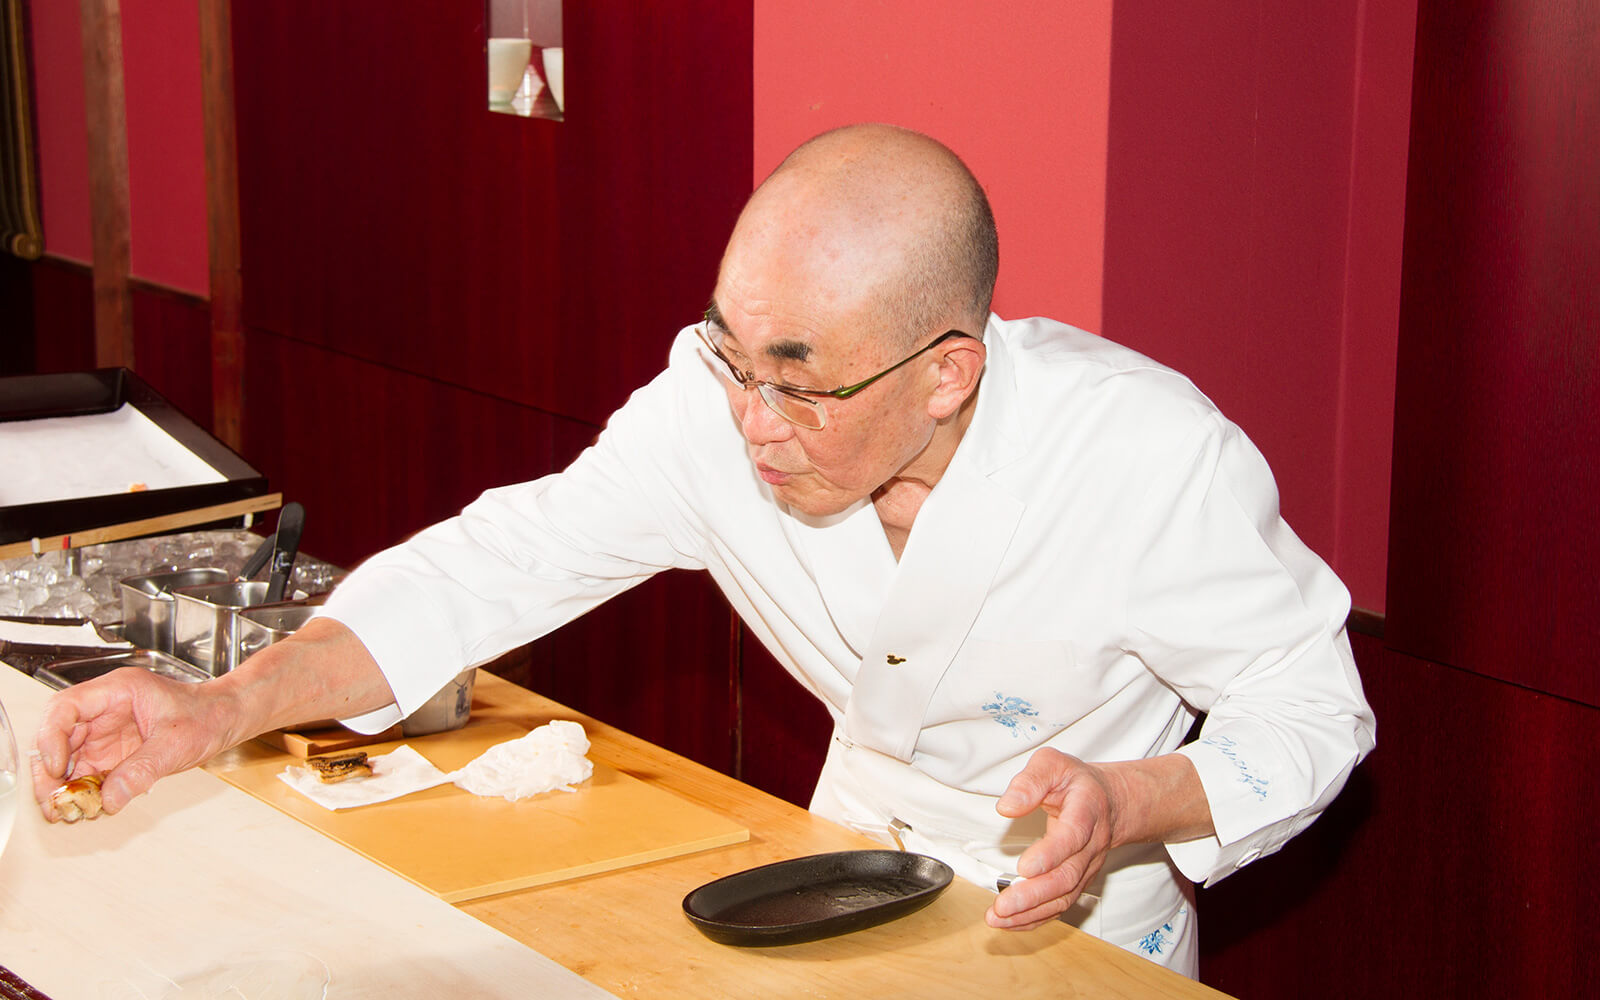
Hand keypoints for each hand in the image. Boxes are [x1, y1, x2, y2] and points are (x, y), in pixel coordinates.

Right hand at [31, 667, 239, 820]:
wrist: (226, 719)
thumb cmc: (207, 715)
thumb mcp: (176, 743)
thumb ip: (141, 770)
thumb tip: (109, 800)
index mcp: (117, 691)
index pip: (66, 707)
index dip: (52, 737)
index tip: (56, 767)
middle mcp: (104, 709)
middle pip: (58, 736)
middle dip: (49, 770)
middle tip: (50, 800)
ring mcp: (105, 731)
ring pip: (67, 757)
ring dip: (60, 785)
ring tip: (60, 811)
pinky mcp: (111, 752)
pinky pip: (85, 771)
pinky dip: (78, 790)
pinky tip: (78, 808)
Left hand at [986, 748, 1120, 929]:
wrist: (1110, 801)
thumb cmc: (1076, 782)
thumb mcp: (1053, 764)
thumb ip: (1030, 781)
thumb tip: (1007, 806)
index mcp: (1086, 811)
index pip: (1072, 837)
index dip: (1050, 854)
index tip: (1024, 867)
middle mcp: (1091, 845)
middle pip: (1067, 877)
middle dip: (1034, 894)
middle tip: (1003, 904)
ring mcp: (1086, 867)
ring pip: (1064, 897)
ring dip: (1031, 912)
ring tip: (998, 917)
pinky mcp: (1078, 881)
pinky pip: (1060, 904)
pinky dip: (1036, 917)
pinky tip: (1011, 922)